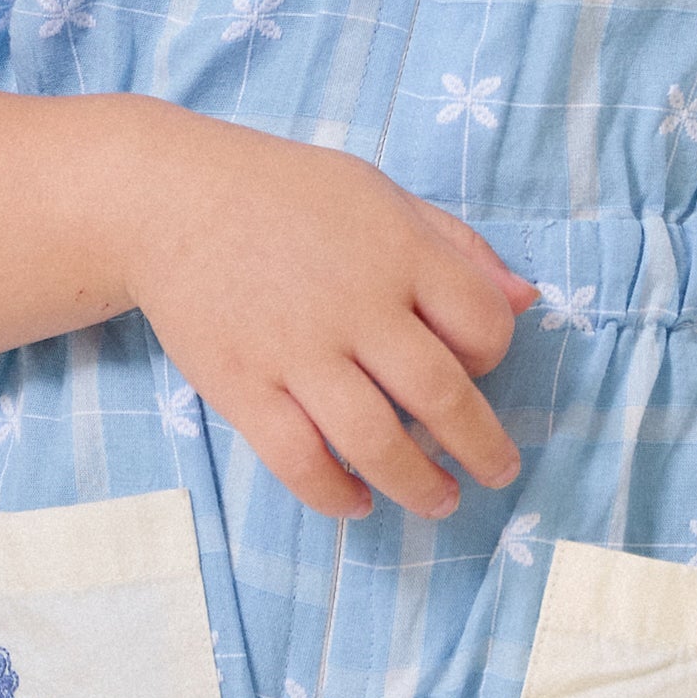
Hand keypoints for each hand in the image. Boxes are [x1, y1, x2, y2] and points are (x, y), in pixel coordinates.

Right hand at [125, 116, 533, 523]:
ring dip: (418, 485)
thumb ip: (456, 245)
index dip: (495, 354)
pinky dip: (334, 493)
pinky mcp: (241, 385)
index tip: (478, 368)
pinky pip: (298, 460)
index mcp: (397, 250)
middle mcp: (353, 304)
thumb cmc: (286, 196)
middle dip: (482, 447)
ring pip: (376, 441)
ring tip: (439, 501)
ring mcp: (294, 350)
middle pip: (441, 395)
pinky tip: (357, 501)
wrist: (169, 199)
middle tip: (498, 473)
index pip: (482, 322)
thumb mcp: (380, 195)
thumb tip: (527, 300)